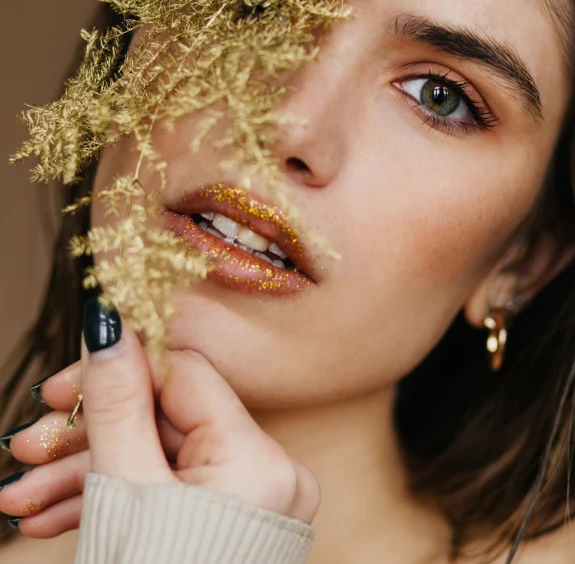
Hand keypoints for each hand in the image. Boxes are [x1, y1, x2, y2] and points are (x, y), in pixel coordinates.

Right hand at [0, 298, 319, 537]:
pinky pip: (175, 492)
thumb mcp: (124, 492)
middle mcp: (273, 476)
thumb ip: (116, 404)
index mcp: (260, 462)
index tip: (63, 384)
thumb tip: (110, 326)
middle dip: (90, 437)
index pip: (187, 376)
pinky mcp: (236, 525)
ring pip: (164, 461)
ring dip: (89, 474)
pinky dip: (119, 500)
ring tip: (20, 499)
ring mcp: (257, 504)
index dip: (122, 371)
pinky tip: (53, 516)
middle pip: (169, 422)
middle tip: (26, 447)